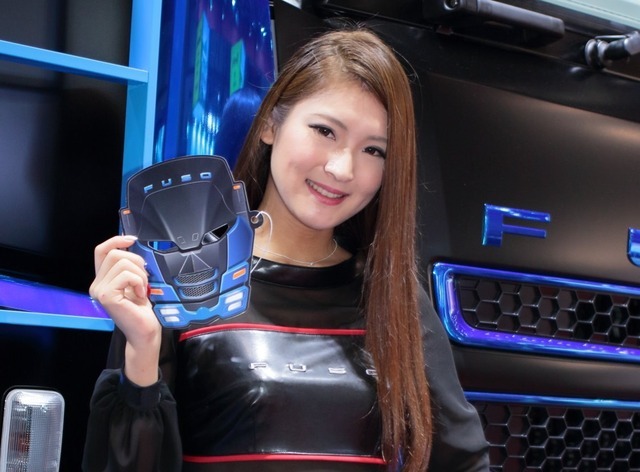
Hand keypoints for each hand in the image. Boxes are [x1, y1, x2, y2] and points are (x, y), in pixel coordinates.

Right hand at [90, 235, 160, 385]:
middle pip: (115, 253)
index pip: (101, 250)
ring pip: (122, 263)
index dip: (116, 240)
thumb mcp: (136, 282)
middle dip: (136, 261)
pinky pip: (127, 275)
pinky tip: (140, 295)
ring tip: (142, 289)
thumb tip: (134, 246)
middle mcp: (97, 284)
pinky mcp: (107, 296)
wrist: (145, 332)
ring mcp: (99, 290)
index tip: (132, 240)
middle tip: (144, 279)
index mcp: (103, 279)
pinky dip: (139, 282)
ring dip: (139, 274)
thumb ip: (129, 267)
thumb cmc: (143, 309)